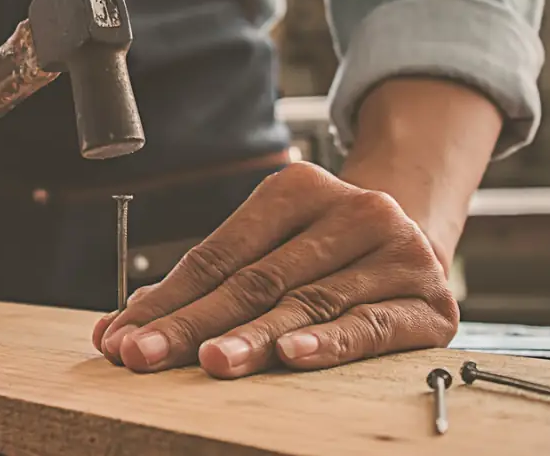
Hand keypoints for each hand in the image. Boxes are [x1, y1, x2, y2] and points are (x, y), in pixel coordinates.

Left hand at [91, 161, 456, 377]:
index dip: (168, 298)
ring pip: (306, 304)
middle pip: (255, 279)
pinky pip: (369, 326)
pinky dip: (328, 344)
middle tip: (146, 355)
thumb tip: (123, 326)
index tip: (122, 336)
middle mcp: (351, 211)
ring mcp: (395, 253)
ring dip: (252, 338)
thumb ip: (206, 284)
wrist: (421, 241)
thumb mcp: (271, 245)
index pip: (218, 254)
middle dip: (193, 323)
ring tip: (210, 361)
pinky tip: (293, 357)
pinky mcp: (427, 301)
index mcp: (298, 189)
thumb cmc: (327, 251)